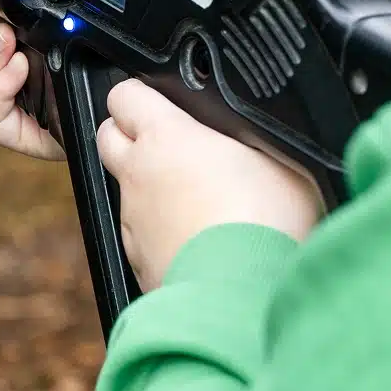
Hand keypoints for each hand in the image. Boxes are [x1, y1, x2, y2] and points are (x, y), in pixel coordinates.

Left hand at [97, 78, 322, 290]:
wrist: (243, 297)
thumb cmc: (266, 224)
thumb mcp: (282, 162)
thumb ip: (256, 140)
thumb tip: (260, 134)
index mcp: (166, 136)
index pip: (126, 94)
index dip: (139, 93)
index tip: (156, 100)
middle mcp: (138, 172)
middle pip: (108, 136)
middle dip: (128, 134)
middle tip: (166, 144)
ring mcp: (132, 216)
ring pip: (124, 187)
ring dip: (148, 187)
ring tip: (194, 202)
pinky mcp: (136, 256)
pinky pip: (139, 233)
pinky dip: (158, 230)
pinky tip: (195, 241)